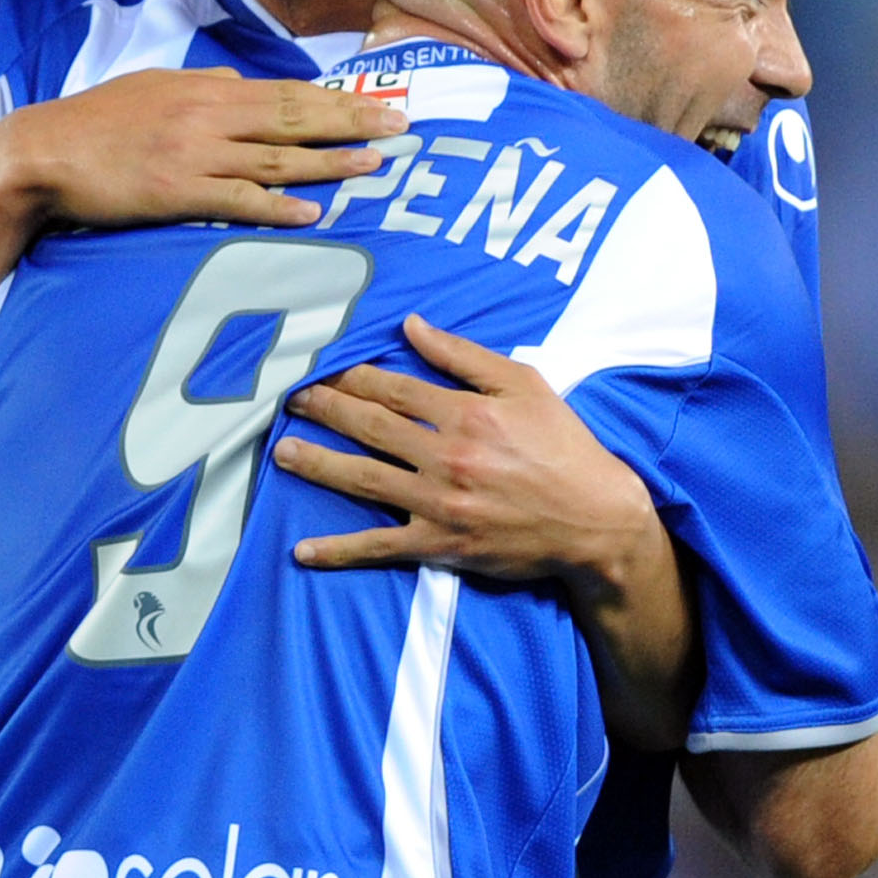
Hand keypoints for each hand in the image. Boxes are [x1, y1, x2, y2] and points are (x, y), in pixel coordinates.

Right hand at [0, 67, 403, 231]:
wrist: (40, 151)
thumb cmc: (96, 121)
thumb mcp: (154, 87)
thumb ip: (204, 84)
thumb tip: (244, 82)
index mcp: (206, 88)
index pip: (287, 91)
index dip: (338, 100)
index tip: (380, 103)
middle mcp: (208, 115)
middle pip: (293, 118)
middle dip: (352, 123)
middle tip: (401, 127)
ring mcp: (194, 155)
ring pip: (276, 158)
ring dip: (329, 163)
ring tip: (374, 166)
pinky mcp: (176, 194)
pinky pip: (236, 199)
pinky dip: (277, 205)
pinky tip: (312, 212)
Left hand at [271, 316, 659, 600]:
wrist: (595, 518)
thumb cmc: (563, 445)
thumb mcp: (524, 384)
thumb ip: (464, 355)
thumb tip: (412, 325)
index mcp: (465, 413)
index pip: (392, 389)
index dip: (350, 376)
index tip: (318, 366)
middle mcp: (447, 456)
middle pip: (370, 427)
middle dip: (324, 410)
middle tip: (287, 399)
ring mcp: (440, 503)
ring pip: (364, 479)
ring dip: (318, 465)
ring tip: (282, 451)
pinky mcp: (441, 545)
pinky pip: (381, 547)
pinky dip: (340, 551)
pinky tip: (302, 551)